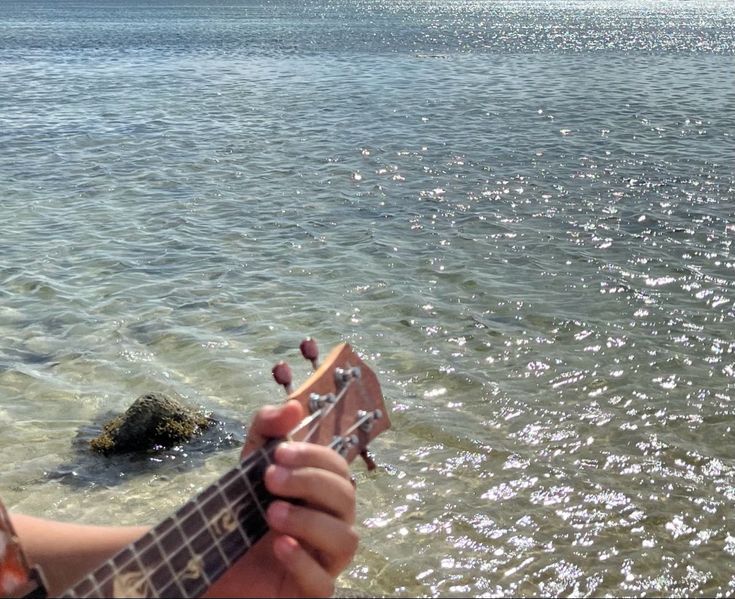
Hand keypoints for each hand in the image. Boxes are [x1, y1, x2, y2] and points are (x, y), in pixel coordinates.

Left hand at [205, 400, 358, 597]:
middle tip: (270, 478)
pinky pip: (323, 584)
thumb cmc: (238, 513)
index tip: (279, 451)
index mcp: (321, 494)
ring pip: (345, 541)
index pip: (338, 468)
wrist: (205, 564)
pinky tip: (279, 546)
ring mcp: (324, 562)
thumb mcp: (247, 465)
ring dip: (310, 521)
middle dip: (311, 482)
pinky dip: (303, 562)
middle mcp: (331, 524)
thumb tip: (293, 406)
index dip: (315, 456)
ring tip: (272, 513)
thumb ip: (267, 431)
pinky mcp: (309, 592)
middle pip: (346, 498)